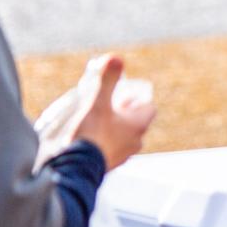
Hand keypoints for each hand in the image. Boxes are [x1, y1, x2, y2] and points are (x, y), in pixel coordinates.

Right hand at [67, 55, 155, 171]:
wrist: (77, 168)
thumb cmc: (91, 134)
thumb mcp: (98, 104)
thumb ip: (107, 81)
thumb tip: (116, 57)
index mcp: (138, 125)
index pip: (148, 108)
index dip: (137, 100)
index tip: (121, 96)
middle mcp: (136, 141)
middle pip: (136, 122)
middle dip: (124, 113)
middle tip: (106, 107)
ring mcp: (124, 155)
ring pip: (125, 136)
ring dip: (114, 128)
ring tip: (96, 122)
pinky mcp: (110, 164)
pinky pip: (113, 149)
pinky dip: (106, 141)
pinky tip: (90, 139)